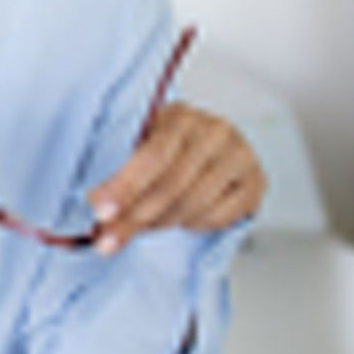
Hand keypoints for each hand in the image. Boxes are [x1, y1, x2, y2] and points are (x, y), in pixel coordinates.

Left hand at [86, 103, 265, 253]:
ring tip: (141, 226)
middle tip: (109, 238)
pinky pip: (220, 216)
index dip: (125, 187)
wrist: (206, 149)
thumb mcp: (138, 147)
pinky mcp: (256, 182)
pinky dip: (193, 224)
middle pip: (172, 184)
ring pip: (194, 203)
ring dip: (161, 222)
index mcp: (178, 115)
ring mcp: (240, 155)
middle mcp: (215, 130)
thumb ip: (119, 173)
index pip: (153, 155)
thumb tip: (96, 208)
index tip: (101, 211)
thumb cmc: (164, 149)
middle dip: (136, 216)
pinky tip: (181, 218)